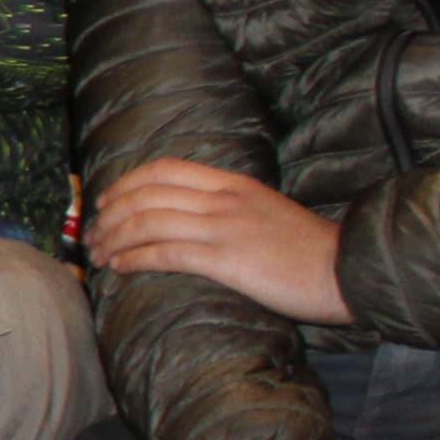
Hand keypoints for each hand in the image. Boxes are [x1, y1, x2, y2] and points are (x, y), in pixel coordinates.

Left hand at [91, 158, 347, 325]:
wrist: (346, 269)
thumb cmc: (308, 250)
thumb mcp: (265, 211)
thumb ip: (229, 208)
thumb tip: (191, 218)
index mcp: (232, 183)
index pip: (165, 169)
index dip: (127, 183)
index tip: (107, 201)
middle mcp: (222, 199)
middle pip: (147, 193)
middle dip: (110, 213)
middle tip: (93, 233)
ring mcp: (222, 227)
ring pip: (147, 222)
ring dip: (114, 238)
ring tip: (98, 255)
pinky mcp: (224, 259)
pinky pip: (163, 253)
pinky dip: (133, 258)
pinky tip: (119, 267)